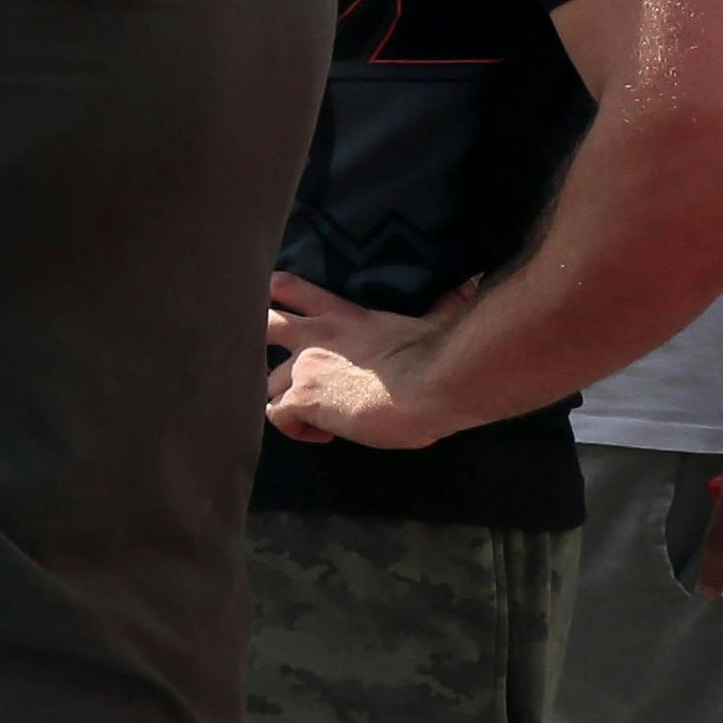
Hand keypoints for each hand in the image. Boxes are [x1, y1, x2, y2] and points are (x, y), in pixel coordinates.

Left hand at [263, 272, 465, 449]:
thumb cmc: (441, 355)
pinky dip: (295, 429)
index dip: (276, 294)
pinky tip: (324, 435)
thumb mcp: (431, 319)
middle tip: (279, 368)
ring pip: (267, 383)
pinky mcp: (303, 398)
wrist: (433, 382)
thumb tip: (466, 287)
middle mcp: (316, 336)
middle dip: (256, 341)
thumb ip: (437, 304)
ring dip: (286, 401)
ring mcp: (305, 366)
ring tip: (316, 418)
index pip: (294, 289)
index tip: (274, 305)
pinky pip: (277, 416)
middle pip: (264, 325)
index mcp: (344, 315)